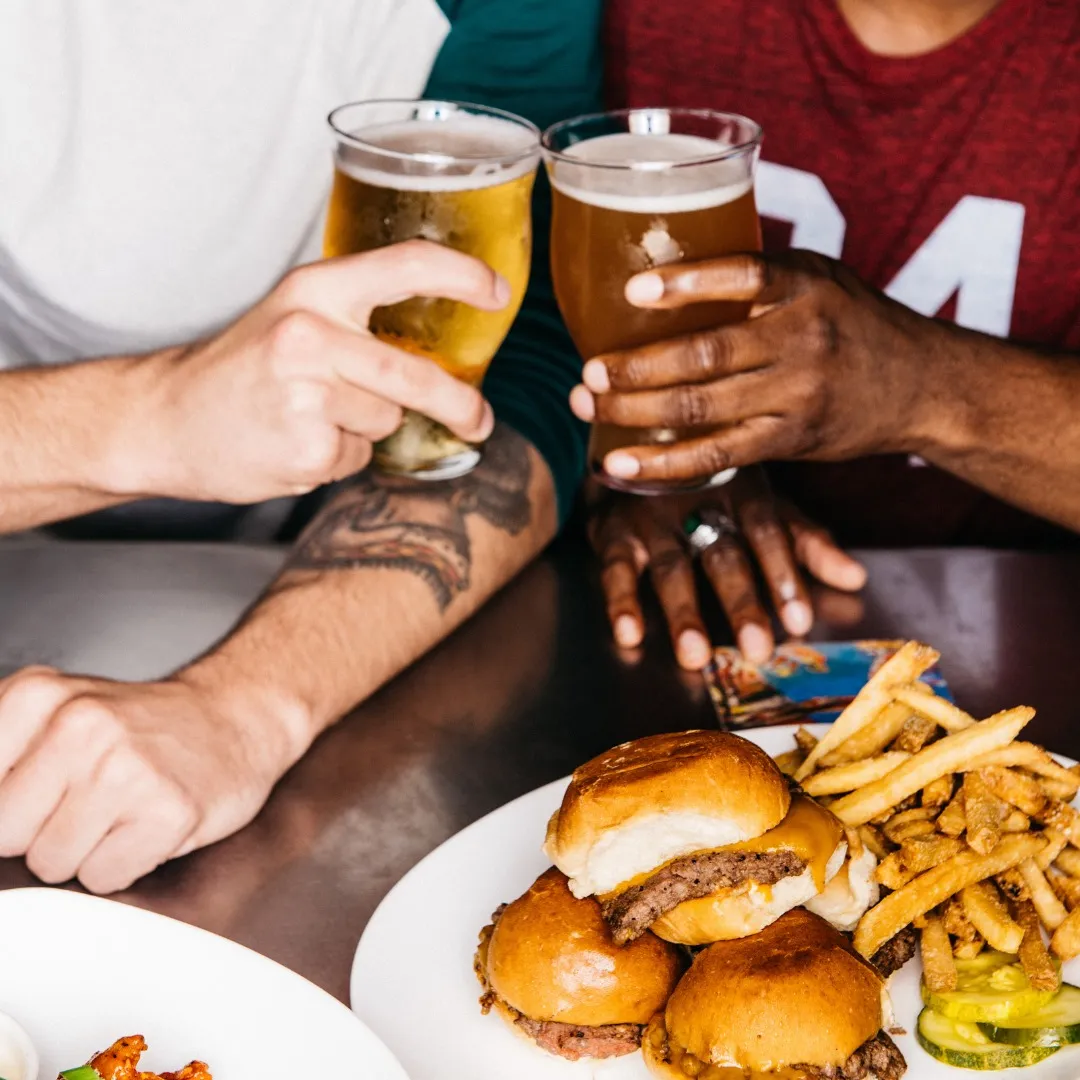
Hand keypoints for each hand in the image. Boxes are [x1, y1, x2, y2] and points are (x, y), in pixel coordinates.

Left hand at [0, 666, 300, 892]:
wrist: (237, 717)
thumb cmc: (144, 728)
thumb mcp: (58, 712)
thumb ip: (3, 756)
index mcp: (38, 695)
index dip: (9, 805)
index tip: (42, 792)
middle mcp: (79, 724)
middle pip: (4, 834)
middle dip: (40, 832)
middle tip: (88, 799)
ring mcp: (125, 768)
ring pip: (51, 862)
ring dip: (85, 850)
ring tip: (122, 810)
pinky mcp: (166, 811)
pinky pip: (103, 878)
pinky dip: (125, 862)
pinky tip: (148, 823)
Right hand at [114, 240, 508, 503]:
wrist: (165, 419)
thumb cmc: (239, 370)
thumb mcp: (292, 318)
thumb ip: (355, 321)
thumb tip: (437, 346)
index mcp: (314, 289)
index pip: (407, 265)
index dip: (463, 276)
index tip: (498, 293)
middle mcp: (313, 334)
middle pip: (417, 375)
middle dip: (459, 404)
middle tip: (478, 419)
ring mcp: (309, 394)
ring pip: (387, 420)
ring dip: (366, 429)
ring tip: (310, 419)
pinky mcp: (308, 447)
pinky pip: (357, 456)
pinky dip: (339, 457)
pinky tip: (295, 442)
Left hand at [570, 250, 944, 483]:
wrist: (921, 386)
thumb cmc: (852, 323)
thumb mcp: (818, 280)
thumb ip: (756, 281)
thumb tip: (662, 278)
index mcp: (804, 285)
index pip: (744, 276)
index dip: (686, 284)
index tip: (632, 291)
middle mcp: (802, 338)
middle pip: (707, 354)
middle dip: (638, 367)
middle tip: (588, 372)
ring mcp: (796, 394)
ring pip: (704, 407)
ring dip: (636, 411)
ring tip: (588, 404)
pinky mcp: (789, 440)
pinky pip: (717, 455)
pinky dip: (665, 462)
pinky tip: (621, 464)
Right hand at [589, 469, 865, 668]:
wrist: (635, 439)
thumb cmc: (708, 483)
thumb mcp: (761, 501)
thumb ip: (805, 542)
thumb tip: (855, 580)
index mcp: (741, 493)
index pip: (768, 534)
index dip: (783, 577)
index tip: (799, 623)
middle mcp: (698, 503)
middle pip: (722, 555)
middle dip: (740, 603)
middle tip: (757, 650)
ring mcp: (653, 517)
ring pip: (670, 567)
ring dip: (682, 612)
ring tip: (695, 656)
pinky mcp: (613, 530)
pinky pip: (615, 568)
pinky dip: (620, 602)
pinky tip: (630, 634)